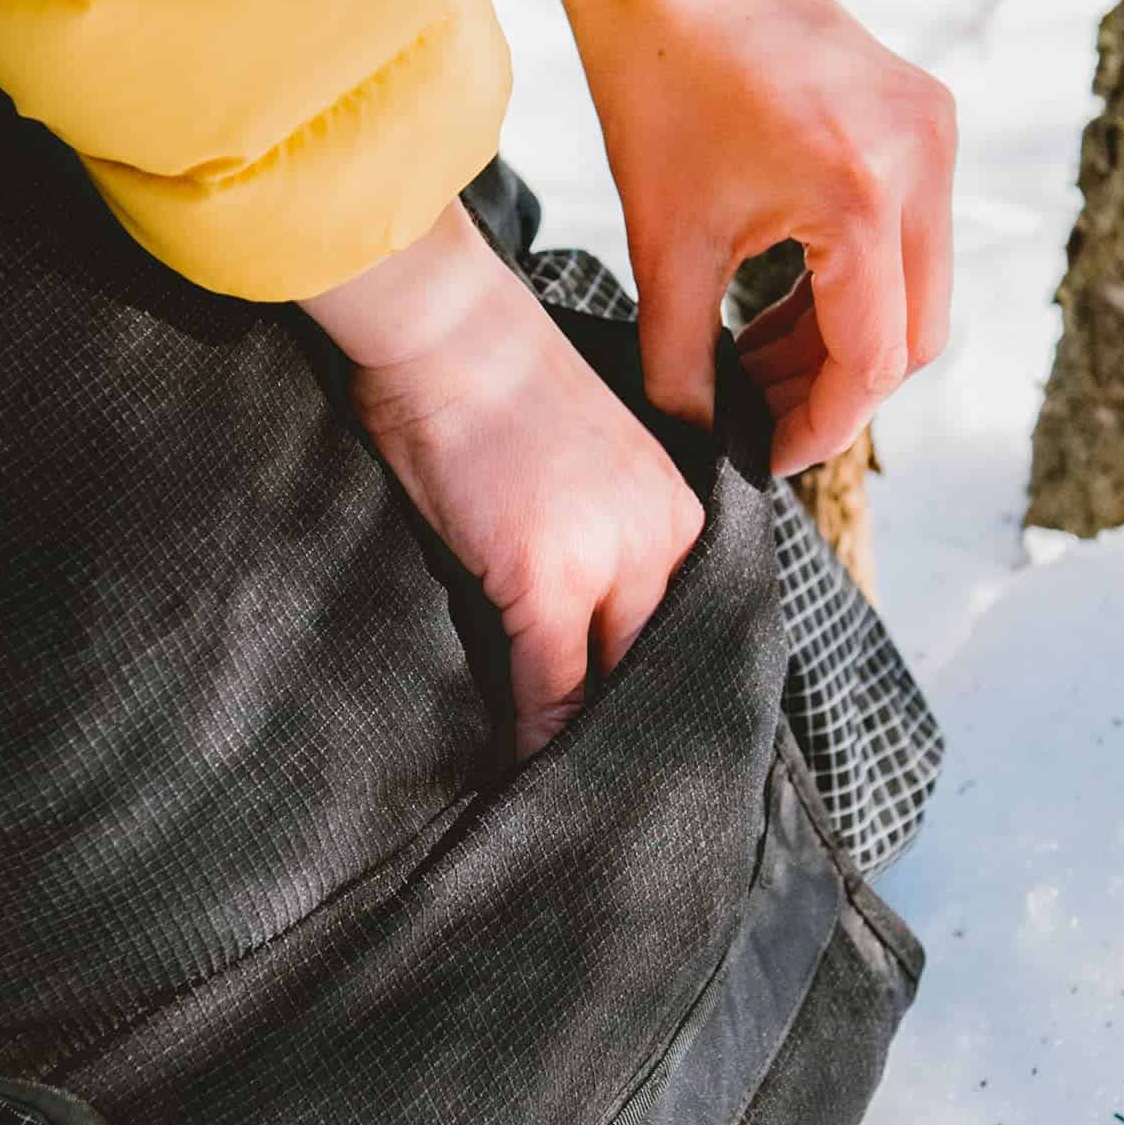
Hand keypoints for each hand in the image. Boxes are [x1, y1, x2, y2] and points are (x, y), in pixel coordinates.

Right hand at [306, 202, 703, 761]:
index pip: (673, 632)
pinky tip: (513, 769)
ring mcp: (612, 558)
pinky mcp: (547, 576)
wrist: (446, 327)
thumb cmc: (481, 385)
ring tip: (558, 797)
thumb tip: (561, 630)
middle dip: (631, 735)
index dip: (646, 698)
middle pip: (656, 667)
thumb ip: (584, 546)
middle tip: (605, 797)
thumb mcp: (568, 470)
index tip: (625, 751)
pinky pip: (550, 684)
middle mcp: (664, 538)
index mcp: (677, 511)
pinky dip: (533, 734)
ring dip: (583, 747)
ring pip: (611, 686)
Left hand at [547, 0, 955, 474]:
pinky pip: (906, 234)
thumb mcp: (663, 242)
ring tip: (750, 367)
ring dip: (841, 338)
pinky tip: (773, 309)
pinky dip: (848, 284)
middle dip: (837, 390)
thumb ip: (680, 358)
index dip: (819, 426)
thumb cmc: (657, 85)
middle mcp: (923, 164)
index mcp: (864, 198)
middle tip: (758, 421)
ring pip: (916, 288)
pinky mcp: (921, 117)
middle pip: (915, 333)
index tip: (766, 460)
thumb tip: (693, 439)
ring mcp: (933, 135)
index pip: (871, 361)